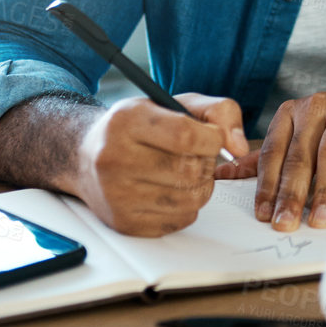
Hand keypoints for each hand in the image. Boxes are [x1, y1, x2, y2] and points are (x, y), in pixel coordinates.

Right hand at [67, 93, 250, 235]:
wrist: (86, 155)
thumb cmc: (136, 128)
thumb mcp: (174, 103)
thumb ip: (218, 112)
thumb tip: (239, 147)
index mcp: (127, 121)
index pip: (186, 136)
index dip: (212, 139)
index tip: (212, 138)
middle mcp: (115, 158)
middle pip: (189, 170)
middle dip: (206, 163)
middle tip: (197, 156)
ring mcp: (117, 194)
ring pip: (190, 199)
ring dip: (200, 185)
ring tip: (186, 172)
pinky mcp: (124, 222)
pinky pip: (180, 220)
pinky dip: (187, 206)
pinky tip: (171, 189)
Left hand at [255, 77, 325, 231]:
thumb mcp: (304, 132)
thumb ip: (270, 155)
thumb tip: (225, 174)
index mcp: (291, 112)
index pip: (273, 150)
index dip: (266, 184)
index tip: (262, 214)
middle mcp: (315, 107)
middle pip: (299, 155)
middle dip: (290, 194)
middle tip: (284, 224)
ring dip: (322, 192)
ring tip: (317, 222)